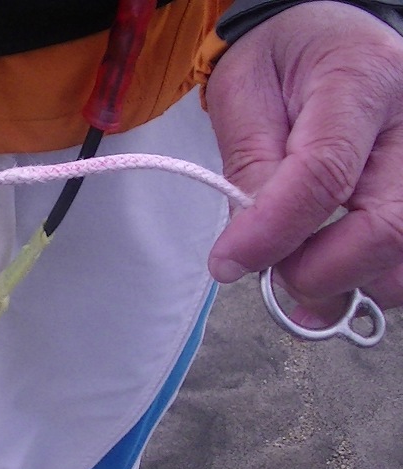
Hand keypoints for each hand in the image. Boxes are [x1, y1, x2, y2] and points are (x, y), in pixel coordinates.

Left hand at [206, 1, 402, 326]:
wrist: (322, 39)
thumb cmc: (279, 59)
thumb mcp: (243, 92)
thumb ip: (252, 165)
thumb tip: (253, 245)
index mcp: (360, 78)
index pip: (323, 173)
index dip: (273, 231)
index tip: (228, 262)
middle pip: (384, 226)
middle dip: (317, 272)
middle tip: (268, 275)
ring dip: (346, 284)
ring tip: (295, 277)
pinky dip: (365, 280)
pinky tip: (328, 279)